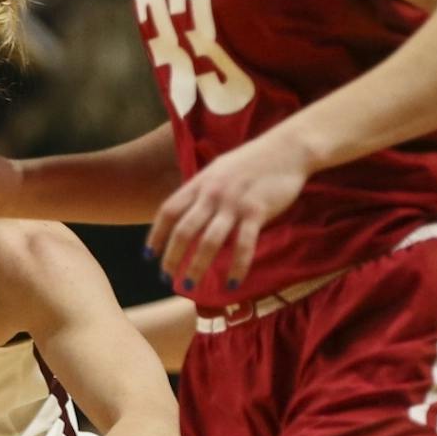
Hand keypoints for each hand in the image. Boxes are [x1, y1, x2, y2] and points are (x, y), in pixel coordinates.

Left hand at [146, 131, 309, 293]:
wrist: (288, 148)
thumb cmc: (250, 162)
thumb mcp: (217, 171)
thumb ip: (200, 192)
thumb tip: (183, 215)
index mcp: (199, 183)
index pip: (168, 211)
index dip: (156, 235)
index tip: (148, 256)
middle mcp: (212, 194)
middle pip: (184, 231)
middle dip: (172, 258)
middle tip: (166, 278)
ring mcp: (234, 203)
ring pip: (209, 241)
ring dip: (196, 267)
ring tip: (188, 287)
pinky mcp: (258, 211)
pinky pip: (244, 244)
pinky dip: (237, 266)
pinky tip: (232, 283)